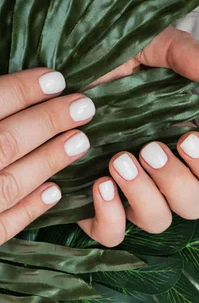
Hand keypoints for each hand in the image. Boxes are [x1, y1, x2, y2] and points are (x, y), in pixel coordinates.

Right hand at [0, 68, 94, 242]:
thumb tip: (28, 90)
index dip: (22, 90)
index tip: (56, 78)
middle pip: (7, 141)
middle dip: (46, 122)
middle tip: (85, 107)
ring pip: (10, 183)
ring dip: (48, 161)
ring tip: (81, 141)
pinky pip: (4, 224)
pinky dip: (30, 208)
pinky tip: (57, 193)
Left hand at [79, 28, 198, 246]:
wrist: (56, 79)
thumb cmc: (107, 66)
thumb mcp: (145, 50)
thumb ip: (181, 54)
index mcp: (182, 149)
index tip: (187, 139)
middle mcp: (162, 181)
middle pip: (192, 206)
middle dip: (175, 182)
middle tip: (149, 150)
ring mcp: (131, 199)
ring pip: (157, 222)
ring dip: (144, 196)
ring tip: (118, 162)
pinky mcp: (97, 211)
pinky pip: (112, 235)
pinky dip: (111, 218)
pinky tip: (99, 185)